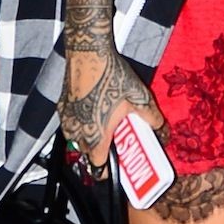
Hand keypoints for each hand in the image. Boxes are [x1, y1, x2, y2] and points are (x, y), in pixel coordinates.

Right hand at [59, 42, 166, 172]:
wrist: (88, 53)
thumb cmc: (112, 76)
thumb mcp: (139, 98)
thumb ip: (152, 118)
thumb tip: (162, 130)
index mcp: (97, 136)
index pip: (97, 167)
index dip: (107, 170)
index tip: (116, 167)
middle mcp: (78, 131)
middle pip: (87, 153)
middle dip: (100, 152)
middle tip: (114, 143)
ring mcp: (66, 119)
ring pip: (76, 138)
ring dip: (88, 137)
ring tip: (104, 125)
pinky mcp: (60, 106)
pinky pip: (70, 123)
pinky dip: (80, 122)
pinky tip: (92, 109)